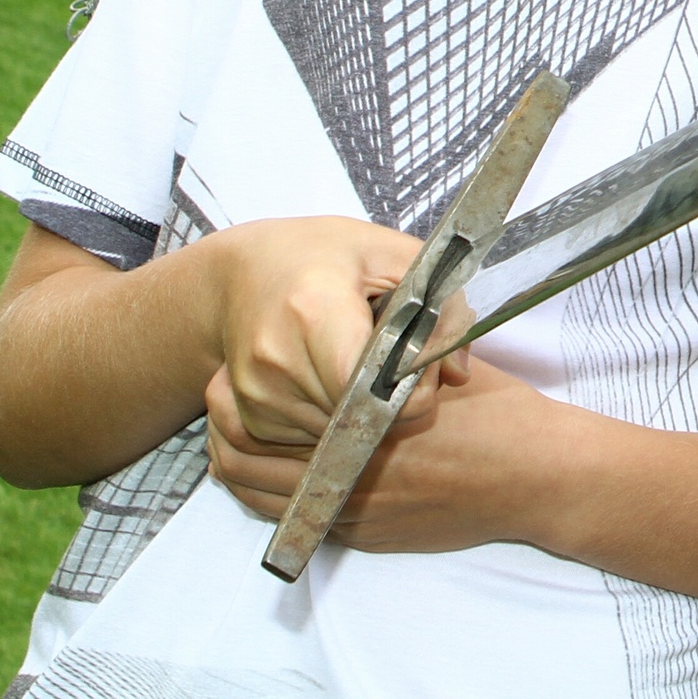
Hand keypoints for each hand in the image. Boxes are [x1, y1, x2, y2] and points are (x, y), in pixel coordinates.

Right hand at [201, 216, 451, 448]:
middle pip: (359, 417)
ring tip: (355, 364)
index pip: (372, 387)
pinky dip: (330, 421)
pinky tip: (329, 381)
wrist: (239, 271)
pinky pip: (308, 442)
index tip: (419, 369)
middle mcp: (278, 359)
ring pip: (337, 437)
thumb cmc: (323, 257)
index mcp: (314, 311)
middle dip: (390, 402)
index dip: (409, 389)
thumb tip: (458, 375)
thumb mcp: (393, 255)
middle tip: (392, 363)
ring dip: (360, 414)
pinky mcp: (250, 417)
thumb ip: (442, 307)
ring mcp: (257, 393)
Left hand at [206, 349, 554, 555]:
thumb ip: (396, 350)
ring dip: (239, 466)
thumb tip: (359, 322)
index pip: (267, 416)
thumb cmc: (500, 415)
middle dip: (222, 429)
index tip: (228, 373)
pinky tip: (280, 468)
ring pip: (260, 498)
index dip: (235, 397)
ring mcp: (354, 513)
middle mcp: (350, 474)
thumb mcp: (443, 365)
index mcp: (365, 424)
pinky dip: (272, 496)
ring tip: (235, 435)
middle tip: (220, 400)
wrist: (537, 478)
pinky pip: (295, 520)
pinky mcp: (365, 535)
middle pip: (245, 462)